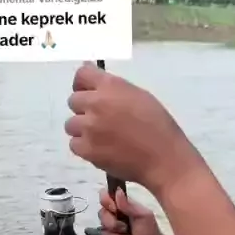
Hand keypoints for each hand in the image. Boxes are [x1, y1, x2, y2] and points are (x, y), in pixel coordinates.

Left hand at [65, 63, 199, 197]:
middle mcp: (96, 103)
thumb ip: (114, 88)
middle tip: (101, 120)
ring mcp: (89, 127)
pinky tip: (100, 149)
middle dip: (84, 109)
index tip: (89, 93)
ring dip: (82, 129)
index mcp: (111, 86)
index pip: (81, 75)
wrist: (163, 158)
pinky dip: (84, 147)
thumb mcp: (139, 96)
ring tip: (101, 137)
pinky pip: (74, 144)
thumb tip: (94, 79)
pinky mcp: (87, 150)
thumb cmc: (157, 126)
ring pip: (71, 124)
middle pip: (73, 101)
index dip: (83, 84)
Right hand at [98, 187, 163, 234]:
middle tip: (126, 229)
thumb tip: (118, 191)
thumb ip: (129, 205)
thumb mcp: (143, 216)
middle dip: (114, 225)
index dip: (106, 202)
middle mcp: (112, 217)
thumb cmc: (150, 233)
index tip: (114, 209)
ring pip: (103, 233)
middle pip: (101, 215)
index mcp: (121, 207)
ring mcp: (108, 232)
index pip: (105, 197)